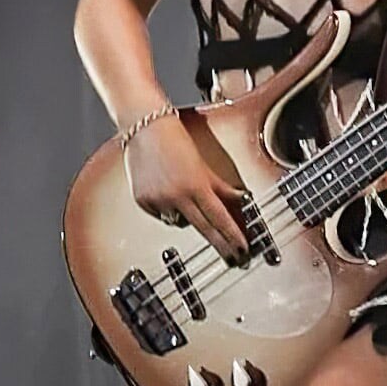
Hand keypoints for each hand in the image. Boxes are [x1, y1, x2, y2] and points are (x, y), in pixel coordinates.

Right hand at [124, 114, 248, 262]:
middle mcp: (177, 196)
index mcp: (195, 185)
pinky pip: (162, 215)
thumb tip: (241, 198)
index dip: (232, 236)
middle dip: (220, 243)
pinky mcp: (144, 201)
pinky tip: (168, 193)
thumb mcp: (203, 164)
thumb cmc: (176, 141)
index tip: (242, 249)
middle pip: (204, 228)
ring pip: (181, 222)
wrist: (146, 129)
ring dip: (189, 218)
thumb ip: (221, 186)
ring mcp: (159, 200)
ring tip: (186, 197)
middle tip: (233, 256)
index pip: (219, 217)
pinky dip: (168, 210)